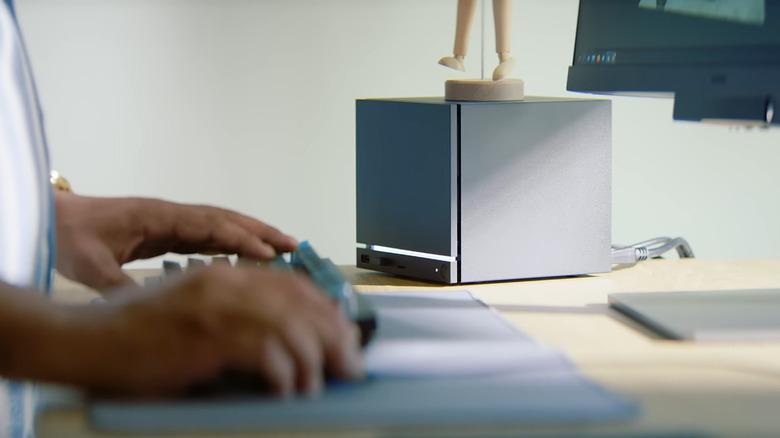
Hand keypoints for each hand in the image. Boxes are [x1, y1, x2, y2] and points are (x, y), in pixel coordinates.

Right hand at [19, 265, 362, 396]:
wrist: (83, 339)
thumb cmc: (134, 330)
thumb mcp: (190, 306)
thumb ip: (231, 309)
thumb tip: (278, 334)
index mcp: (224, 274)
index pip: (292, 285)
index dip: (325, 310)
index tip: (343, 333)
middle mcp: (225, 282)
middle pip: (299, 302)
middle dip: (333, 335)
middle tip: (349, 363)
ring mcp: (214, 307)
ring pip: (289, 324)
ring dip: (315, 357)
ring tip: (324, 382)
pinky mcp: (204, 336)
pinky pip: (263, 349)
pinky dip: (285, 371)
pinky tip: (290, 388)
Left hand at [54, 191, 298, 290]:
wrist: (57, 219)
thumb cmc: (72, 237)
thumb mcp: (92, 265)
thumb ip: (122, 284)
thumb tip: (153, 306)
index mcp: (159, 216)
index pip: (210, 225)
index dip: (241, 239)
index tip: (268, 255)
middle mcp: (173, 214)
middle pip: (226, 218)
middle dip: (262, 230)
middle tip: (295, 244)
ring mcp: (173, 221)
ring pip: (222, 225)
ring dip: (254, 234)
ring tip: (284, 249)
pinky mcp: (170, 231)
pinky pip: (211, 235)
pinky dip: (235, 243)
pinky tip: (250, 256)